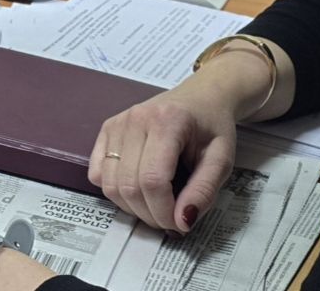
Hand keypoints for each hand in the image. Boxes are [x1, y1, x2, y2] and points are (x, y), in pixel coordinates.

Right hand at [88, 49, 272, 232]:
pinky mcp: (107, 129)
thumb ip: (203, 191)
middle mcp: (135, 119)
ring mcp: (117, 123)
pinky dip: (114, 190)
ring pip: (110, 184)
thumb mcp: (222, 159)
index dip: (163, 212)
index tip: (179, 223)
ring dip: (131, 207)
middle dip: (149, 214)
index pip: (153, 181)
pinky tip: (137, 188)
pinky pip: (97, 172)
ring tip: (155, 205)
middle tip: (170, 218)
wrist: (202, 96)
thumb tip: (182, 222)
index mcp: (167, 121)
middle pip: (129, 186)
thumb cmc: (213, 126)